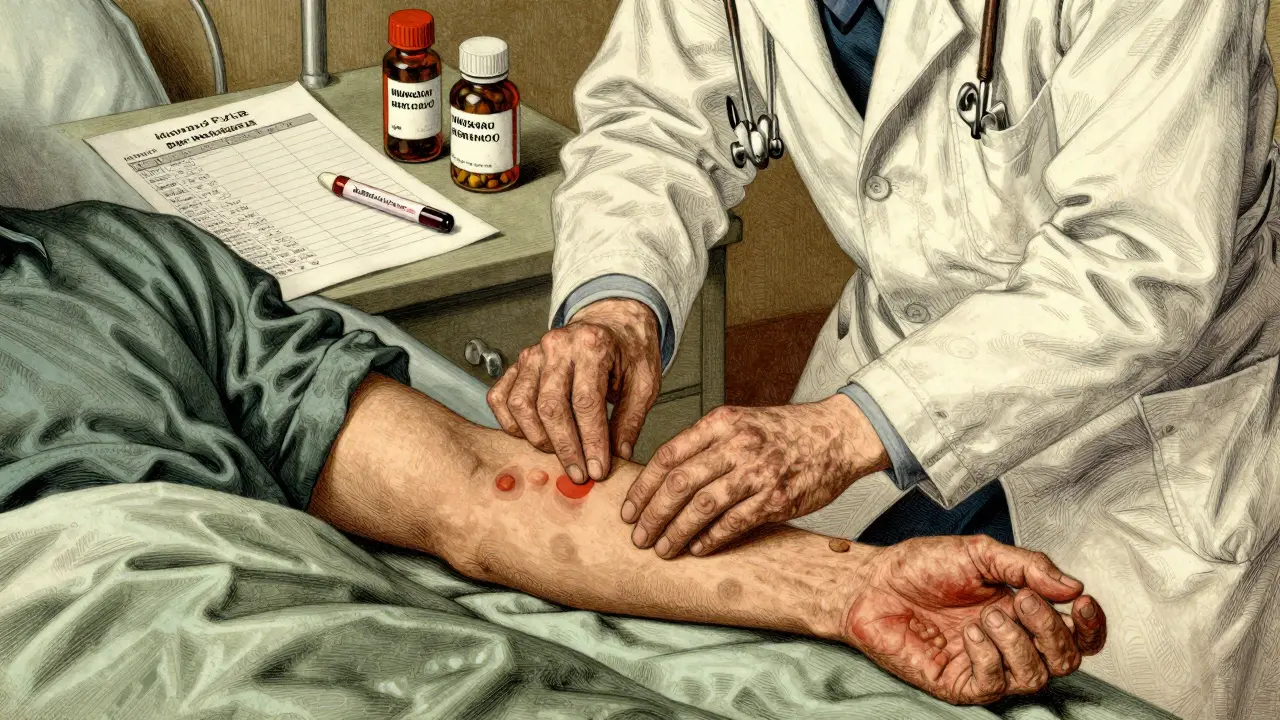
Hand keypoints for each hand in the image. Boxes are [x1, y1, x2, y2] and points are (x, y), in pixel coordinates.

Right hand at [487, 298, 661, 483]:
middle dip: (565, 448)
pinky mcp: (518, 364)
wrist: (612, 323)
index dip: (591, 441)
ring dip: (537, 438)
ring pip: (521, 404)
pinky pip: (501, 398)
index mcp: (592, 345)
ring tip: (559, 453)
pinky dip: (510, 424)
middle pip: (550, 406)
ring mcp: (533, 353)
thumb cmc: (628, 351)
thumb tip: (619, 453)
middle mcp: (557, 345)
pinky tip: (532, 436)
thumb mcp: (645, 381)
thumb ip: (631, 418)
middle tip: (579, 473)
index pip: (586, 402)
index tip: (597, 469)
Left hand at [623, 395, 886, 556]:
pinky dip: (711, 538)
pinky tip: (698, 548)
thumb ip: (707, 445)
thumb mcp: (742, 422)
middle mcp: (737, 445)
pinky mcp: (777, 498)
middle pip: (679, 483)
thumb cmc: (788, 431)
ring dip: (676, 531)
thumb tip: (667, 478)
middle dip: (652, 513)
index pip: (668, 456)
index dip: (643, 486)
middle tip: (638, 535)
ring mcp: (758, 472)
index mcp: (721, 423)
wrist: (838, 434)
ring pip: (702, 506)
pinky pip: (734, 522)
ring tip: (662, 548)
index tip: (629, 508)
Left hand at [835, 535, 1106, 704]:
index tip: (1082, 603)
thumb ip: (1028, 566)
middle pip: (1065, 659)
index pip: (1077, 634)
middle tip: (1022, 600)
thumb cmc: (921, 566)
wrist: (873, 581)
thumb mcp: (980, 553)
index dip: (1092, 626)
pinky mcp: (960, 684)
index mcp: (1023, 611)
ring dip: (1018, 643)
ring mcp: (987, 666)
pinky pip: (994, 685)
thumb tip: (1073, 585)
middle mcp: (1011, 642)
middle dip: (1052, 631)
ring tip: (988, 615)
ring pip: (1035, 678)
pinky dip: (988, 656)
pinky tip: (969, 633)